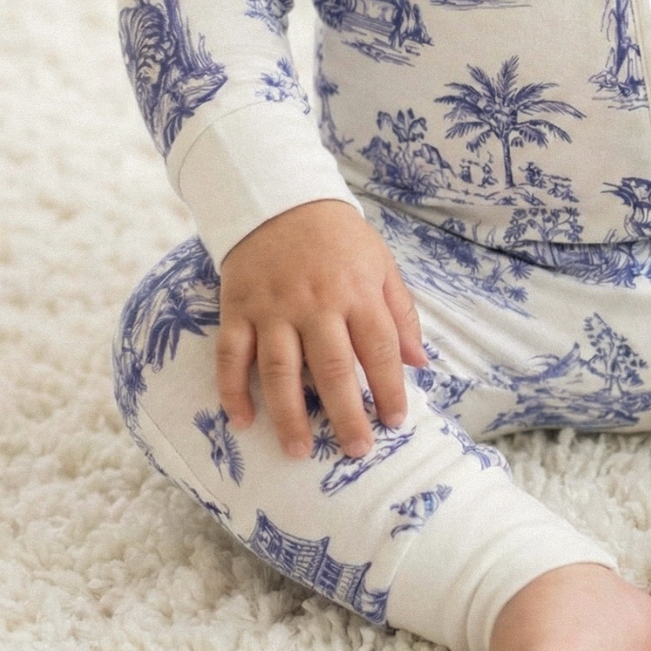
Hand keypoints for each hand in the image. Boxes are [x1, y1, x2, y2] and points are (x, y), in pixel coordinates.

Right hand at [214, 199, 427, 459]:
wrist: (280, 200)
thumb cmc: (339, 239)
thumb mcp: (382, 264)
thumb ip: (402, 313)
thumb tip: (419, 364)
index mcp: (357, 293)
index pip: (379, 350)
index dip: (389, 389)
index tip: (394, 422)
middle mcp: (315, 304)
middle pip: (332, 368)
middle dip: (346, 414)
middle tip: (356, 450)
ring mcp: (272, 308)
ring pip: (279, 370)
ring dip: (289, 415)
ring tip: (299, 451)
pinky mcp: (237, 309)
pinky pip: (231, 355)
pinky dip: (232, 390)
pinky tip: (243, 421)